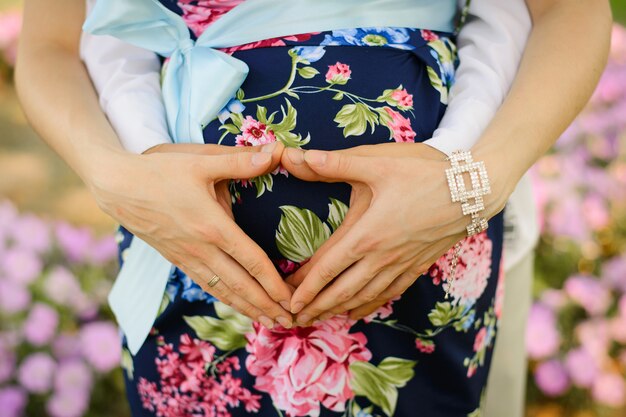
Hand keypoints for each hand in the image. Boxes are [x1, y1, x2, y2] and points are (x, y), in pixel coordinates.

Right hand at [89, 141, 293, 328]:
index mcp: (213, 227)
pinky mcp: (177, 259)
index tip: (292, 299)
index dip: (274, 284)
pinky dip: (226, 299)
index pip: (252, 261)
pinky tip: (236, 305)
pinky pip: (207, 285)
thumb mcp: (201, 161)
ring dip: (248, 308)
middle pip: (241, 286)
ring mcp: (187, 258)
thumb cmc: (159, 171)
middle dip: (267, 306)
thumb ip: (240, 161)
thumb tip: (276, 152)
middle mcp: (202, 250)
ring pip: (223, 291)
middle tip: (290, 323)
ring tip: (269, 322)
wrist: (116, 186)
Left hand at [279, 143, 506, 324]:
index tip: (288, 302)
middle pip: (341, 291)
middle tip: (295, 319)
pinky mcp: (417, 265)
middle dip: (316, 307)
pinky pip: (388, 293)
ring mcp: (401, 265)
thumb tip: (296, 156)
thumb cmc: (424, 172)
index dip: (305, 287)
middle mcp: (381, 257)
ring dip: (338, 310)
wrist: (473, 189)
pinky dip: (369, 305)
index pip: (327, 268)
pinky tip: (358, 310)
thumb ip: (335, 163)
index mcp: (366, 234)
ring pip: (363, 296)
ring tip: (319, 320)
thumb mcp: (377, 162)